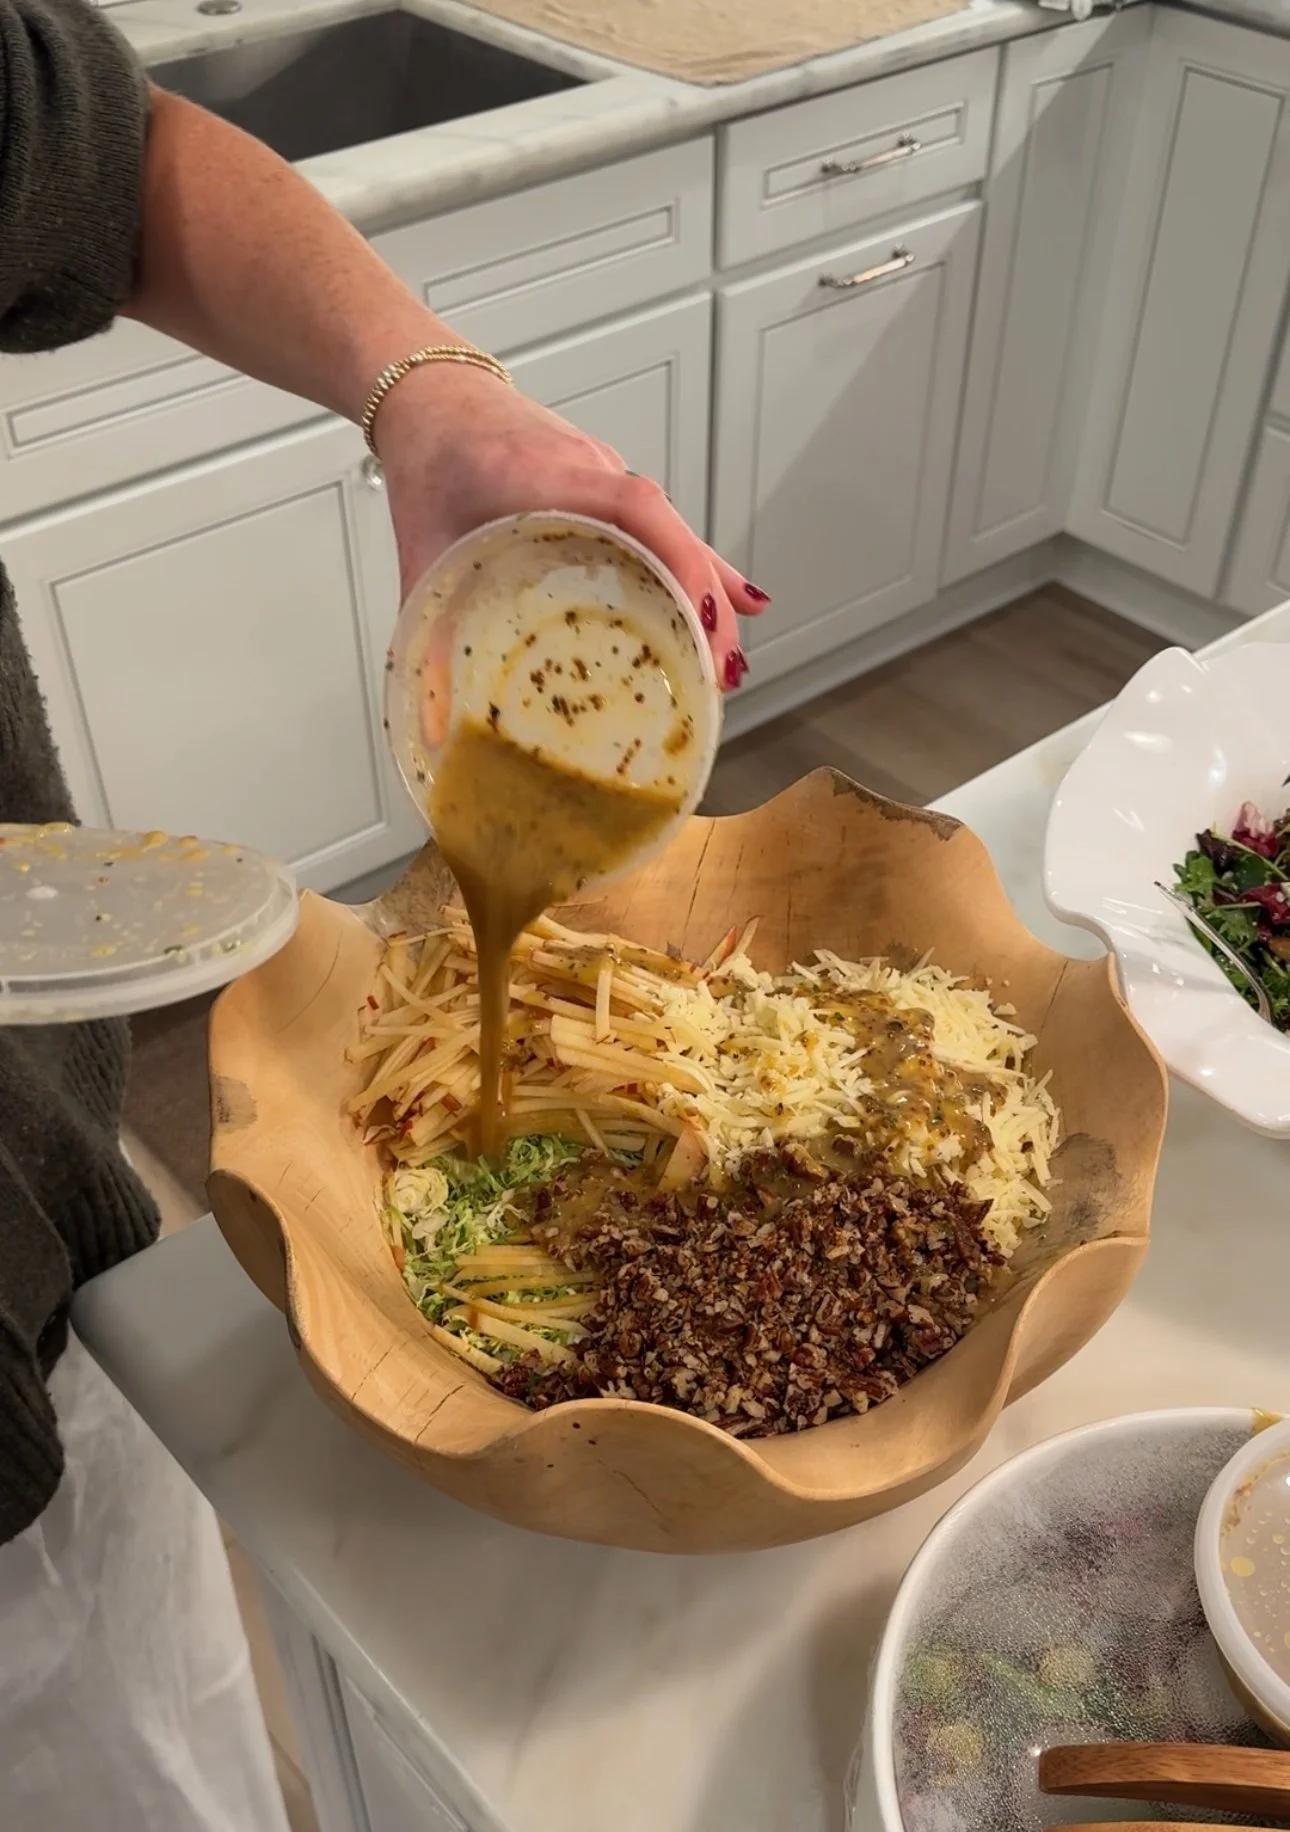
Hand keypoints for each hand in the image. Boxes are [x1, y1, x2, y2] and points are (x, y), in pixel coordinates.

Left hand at [373, 363, 768, 690]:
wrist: (431, 390)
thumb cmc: (427, 457)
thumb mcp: (418, 542)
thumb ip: (422, 620)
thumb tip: (425, 710)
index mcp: (543, 475)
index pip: (635, 508)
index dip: (678, 561)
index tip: (703, 619)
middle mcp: (588, 469)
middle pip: (671, 530)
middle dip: (707, 603)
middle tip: (720, 672)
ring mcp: (605, 474)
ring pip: (676, 531)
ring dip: (708, 592)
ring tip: (729, 660)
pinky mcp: (608, 484)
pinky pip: (665, 526)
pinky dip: (698, 565)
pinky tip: (734, 602)